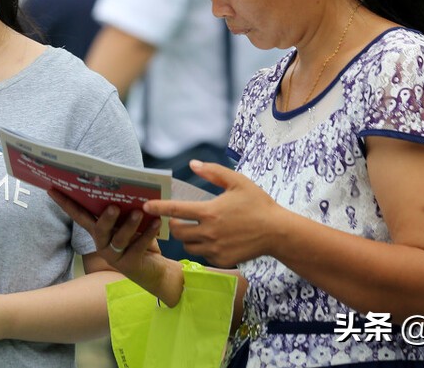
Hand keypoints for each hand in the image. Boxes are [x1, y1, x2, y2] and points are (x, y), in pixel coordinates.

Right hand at [48, 189, 176, 303]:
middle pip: (98, 229)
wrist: (156, 270)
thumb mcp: (130, 222)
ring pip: (119, 239)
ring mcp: (115, 256)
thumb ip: (124, 209)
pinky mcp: (130, 265)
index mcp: (99, 231)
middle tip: (113, 206)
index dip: (65, 204)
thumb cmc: (140, 240)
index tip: (52, 189)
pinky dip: (148, 234)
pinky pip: (138, 247)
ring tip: (139, 212)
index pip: (79, 215)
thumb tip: (125, 186)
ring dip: (129, 224)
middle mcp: (103, 244)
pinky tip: (156, 223)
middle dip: (105, 218)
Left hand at [147, 160, 282, 266]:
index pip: (176, 210)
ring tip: (196, 229)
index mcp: (209, 212)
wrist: (277, 232)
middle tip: (178, 219)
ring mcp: (214, 248)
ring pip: (188, 246)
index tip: (146, 206)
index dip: (158, 208)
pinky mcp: (222, 260)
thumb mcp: (238, 182)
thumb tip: (192, 164)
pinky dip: (202, 247)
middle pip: (178, 232)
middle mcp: (208, 232)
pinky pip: (203, 255)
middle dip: (173, 225)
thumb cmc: (258, 204)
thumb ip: (213, 172)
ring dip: (187, 238)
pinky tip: (212, 239)